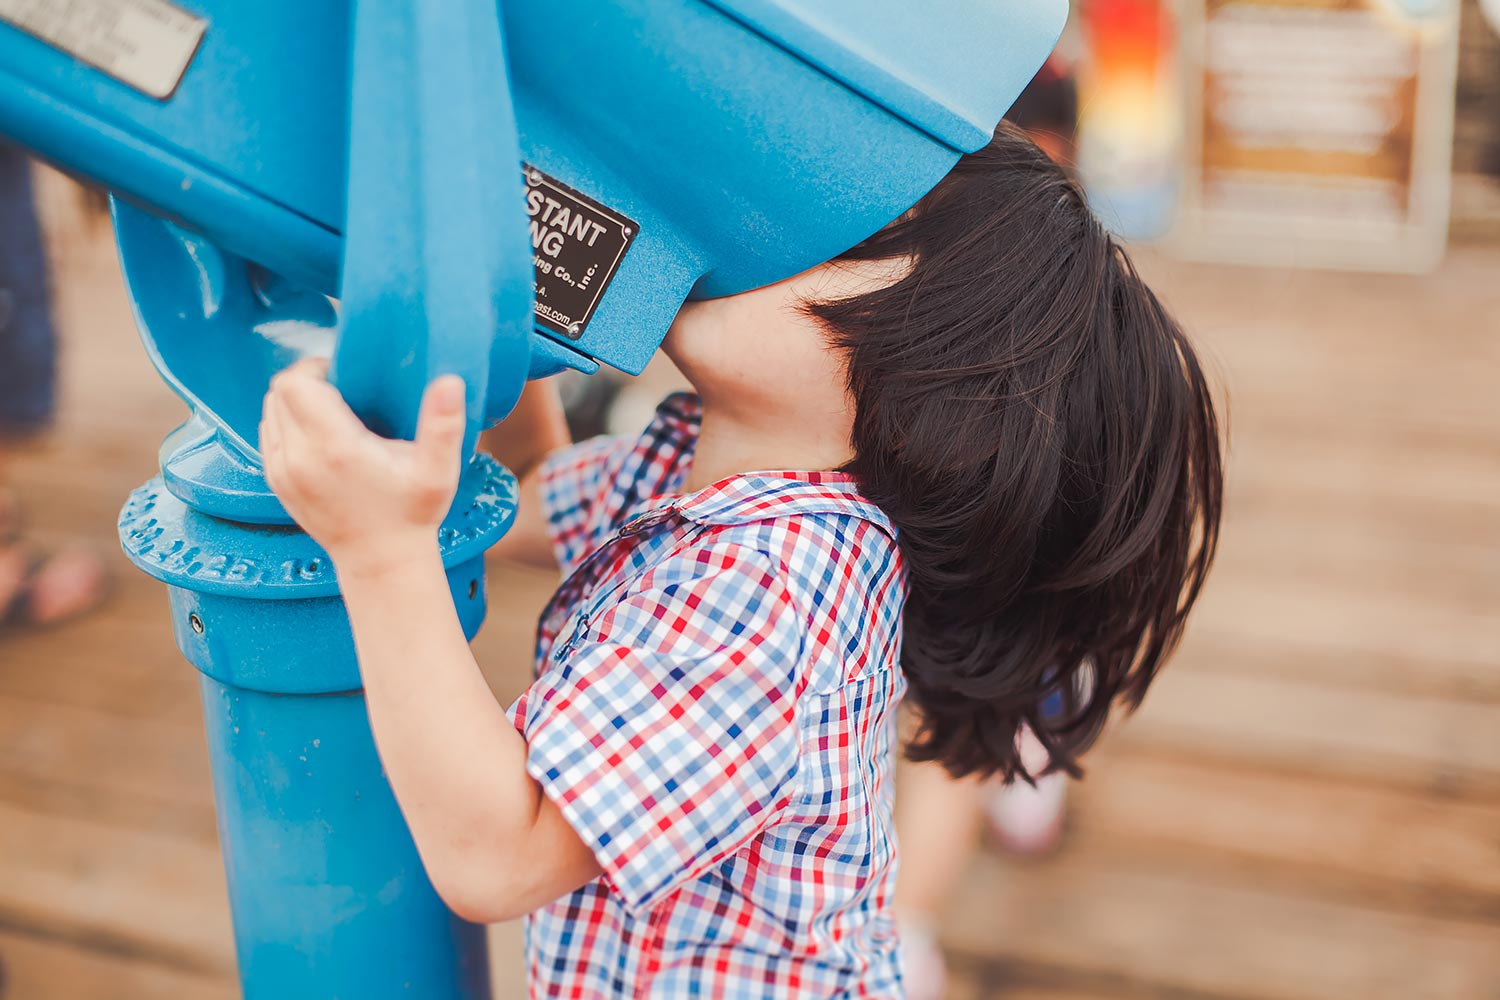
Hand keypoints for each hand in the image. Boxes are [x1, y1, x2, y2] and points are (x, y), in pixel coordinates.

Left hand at [260, 358, 466, 573]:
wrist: (380, 561)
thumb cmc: (411, 515)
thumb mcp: (438, 471)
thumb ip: (444, 424)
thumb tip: (449, 381)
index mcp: (334, 448)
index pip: (296, 383)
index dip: (316, 368)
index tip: (345, 377)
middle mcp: (298, 458)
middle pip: (279, 392)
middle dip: (307, 382)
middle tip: (342, 392)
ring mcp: (282, 472)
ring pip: (270, 410)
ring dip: (295, 402)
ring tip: (331, 414)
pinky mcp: (276, 482)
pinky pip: (269, 433)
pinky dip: (287, 424)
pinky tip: (319, 435)